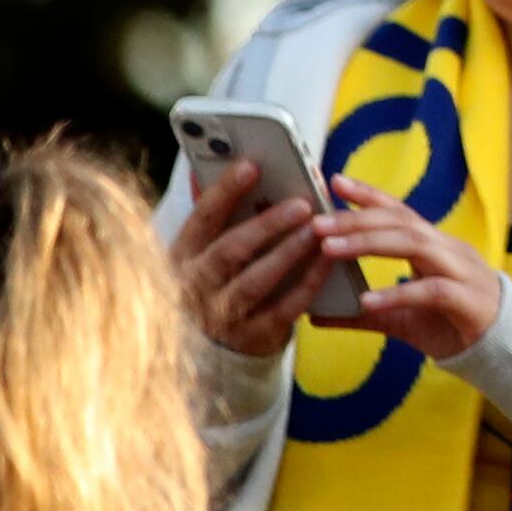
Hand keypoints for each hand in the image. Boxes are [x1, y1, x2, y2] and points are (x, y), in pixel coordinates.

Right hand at [174, 158, 331, 358]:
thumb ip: (216, 213)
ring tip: (317, 228)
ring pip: (256, 281)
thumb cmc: (215, 279)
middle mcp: (196, 286)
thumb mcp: (204, 248)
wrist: (212, 346)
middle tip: (302, 203)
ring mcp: (223, 315)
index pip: (201, 218)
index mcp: (182, 255)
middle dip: (266, 225)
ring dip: (289, 252)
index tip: (252, 164)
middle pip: (229, 251)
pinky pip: (285, 307)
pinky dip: (308, 282)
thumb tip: (221, 166)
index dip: (225, 191)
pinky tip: (328, 260)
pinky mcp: (254, 335)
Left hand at [311, 178, 506, 360]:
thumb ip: (363, 313)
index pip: (398, 212)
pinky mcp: (467, 300)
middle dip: (356, 219)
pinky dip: (397, 293)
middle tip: (317, 223)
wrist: (503, 349)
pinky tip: (367, 300)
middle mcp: (447, 250)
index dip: (368, 196)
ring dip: (369, 244)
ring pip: (414, 245)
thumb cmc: (452, 324)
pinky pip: (430, 291)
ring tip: (330, 249)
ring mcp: (460, 271)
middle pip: (401, 222)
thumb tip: (315, 315)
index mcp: (434, 246)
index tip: (334, 182)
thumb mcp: (399, 318)